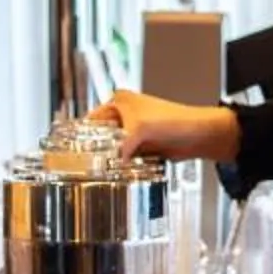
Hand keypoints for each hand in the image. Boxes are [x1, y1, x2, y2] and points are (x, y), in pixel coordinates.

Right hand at [89, 90, 239, 163]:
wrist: (199, 135)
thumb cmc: (175, 121)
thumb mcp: (140, 130)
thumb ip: (121, 146)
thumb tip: (115, 161)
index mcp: (120, 101)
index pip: (92, 118)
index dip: (82, 134)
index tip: (72, 150)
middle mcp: (124, 114)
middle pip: (101, 135)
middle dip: (97, 149)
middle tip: (87, 164)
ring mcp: (134, 131)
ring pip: (114, 148)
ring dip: (111, 159)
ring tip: (102, 171)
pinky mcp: (143, 145)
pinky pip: (127, 158)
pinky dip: (124, 164)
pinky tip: (120, 172)